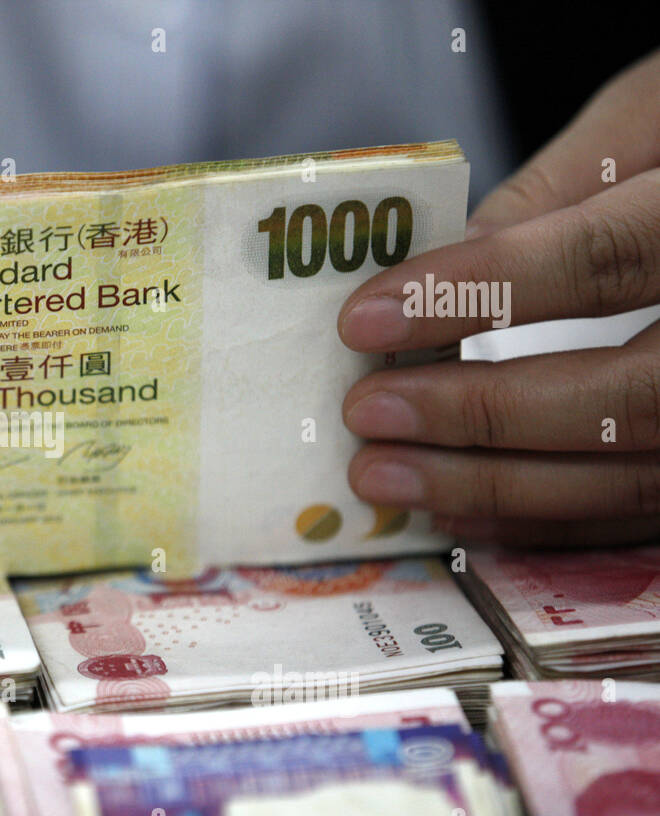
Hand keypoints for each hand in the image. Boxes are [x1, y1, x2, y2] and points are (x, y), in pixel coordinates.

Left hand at [339, 49, 659, 548]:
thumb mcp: (656, 115)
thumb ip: (558, 191)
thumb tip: (444, 263)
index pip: (605, 259)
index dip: (478, 294)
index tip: (365, 318)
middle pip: (627, 395)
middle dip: (478, 414)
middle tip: (365, 411)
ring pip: (637, 472)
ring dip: (497, 486)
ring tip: (385, 476)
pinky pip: (648, 512)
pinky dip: (552, 519)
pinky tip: (463, 510)